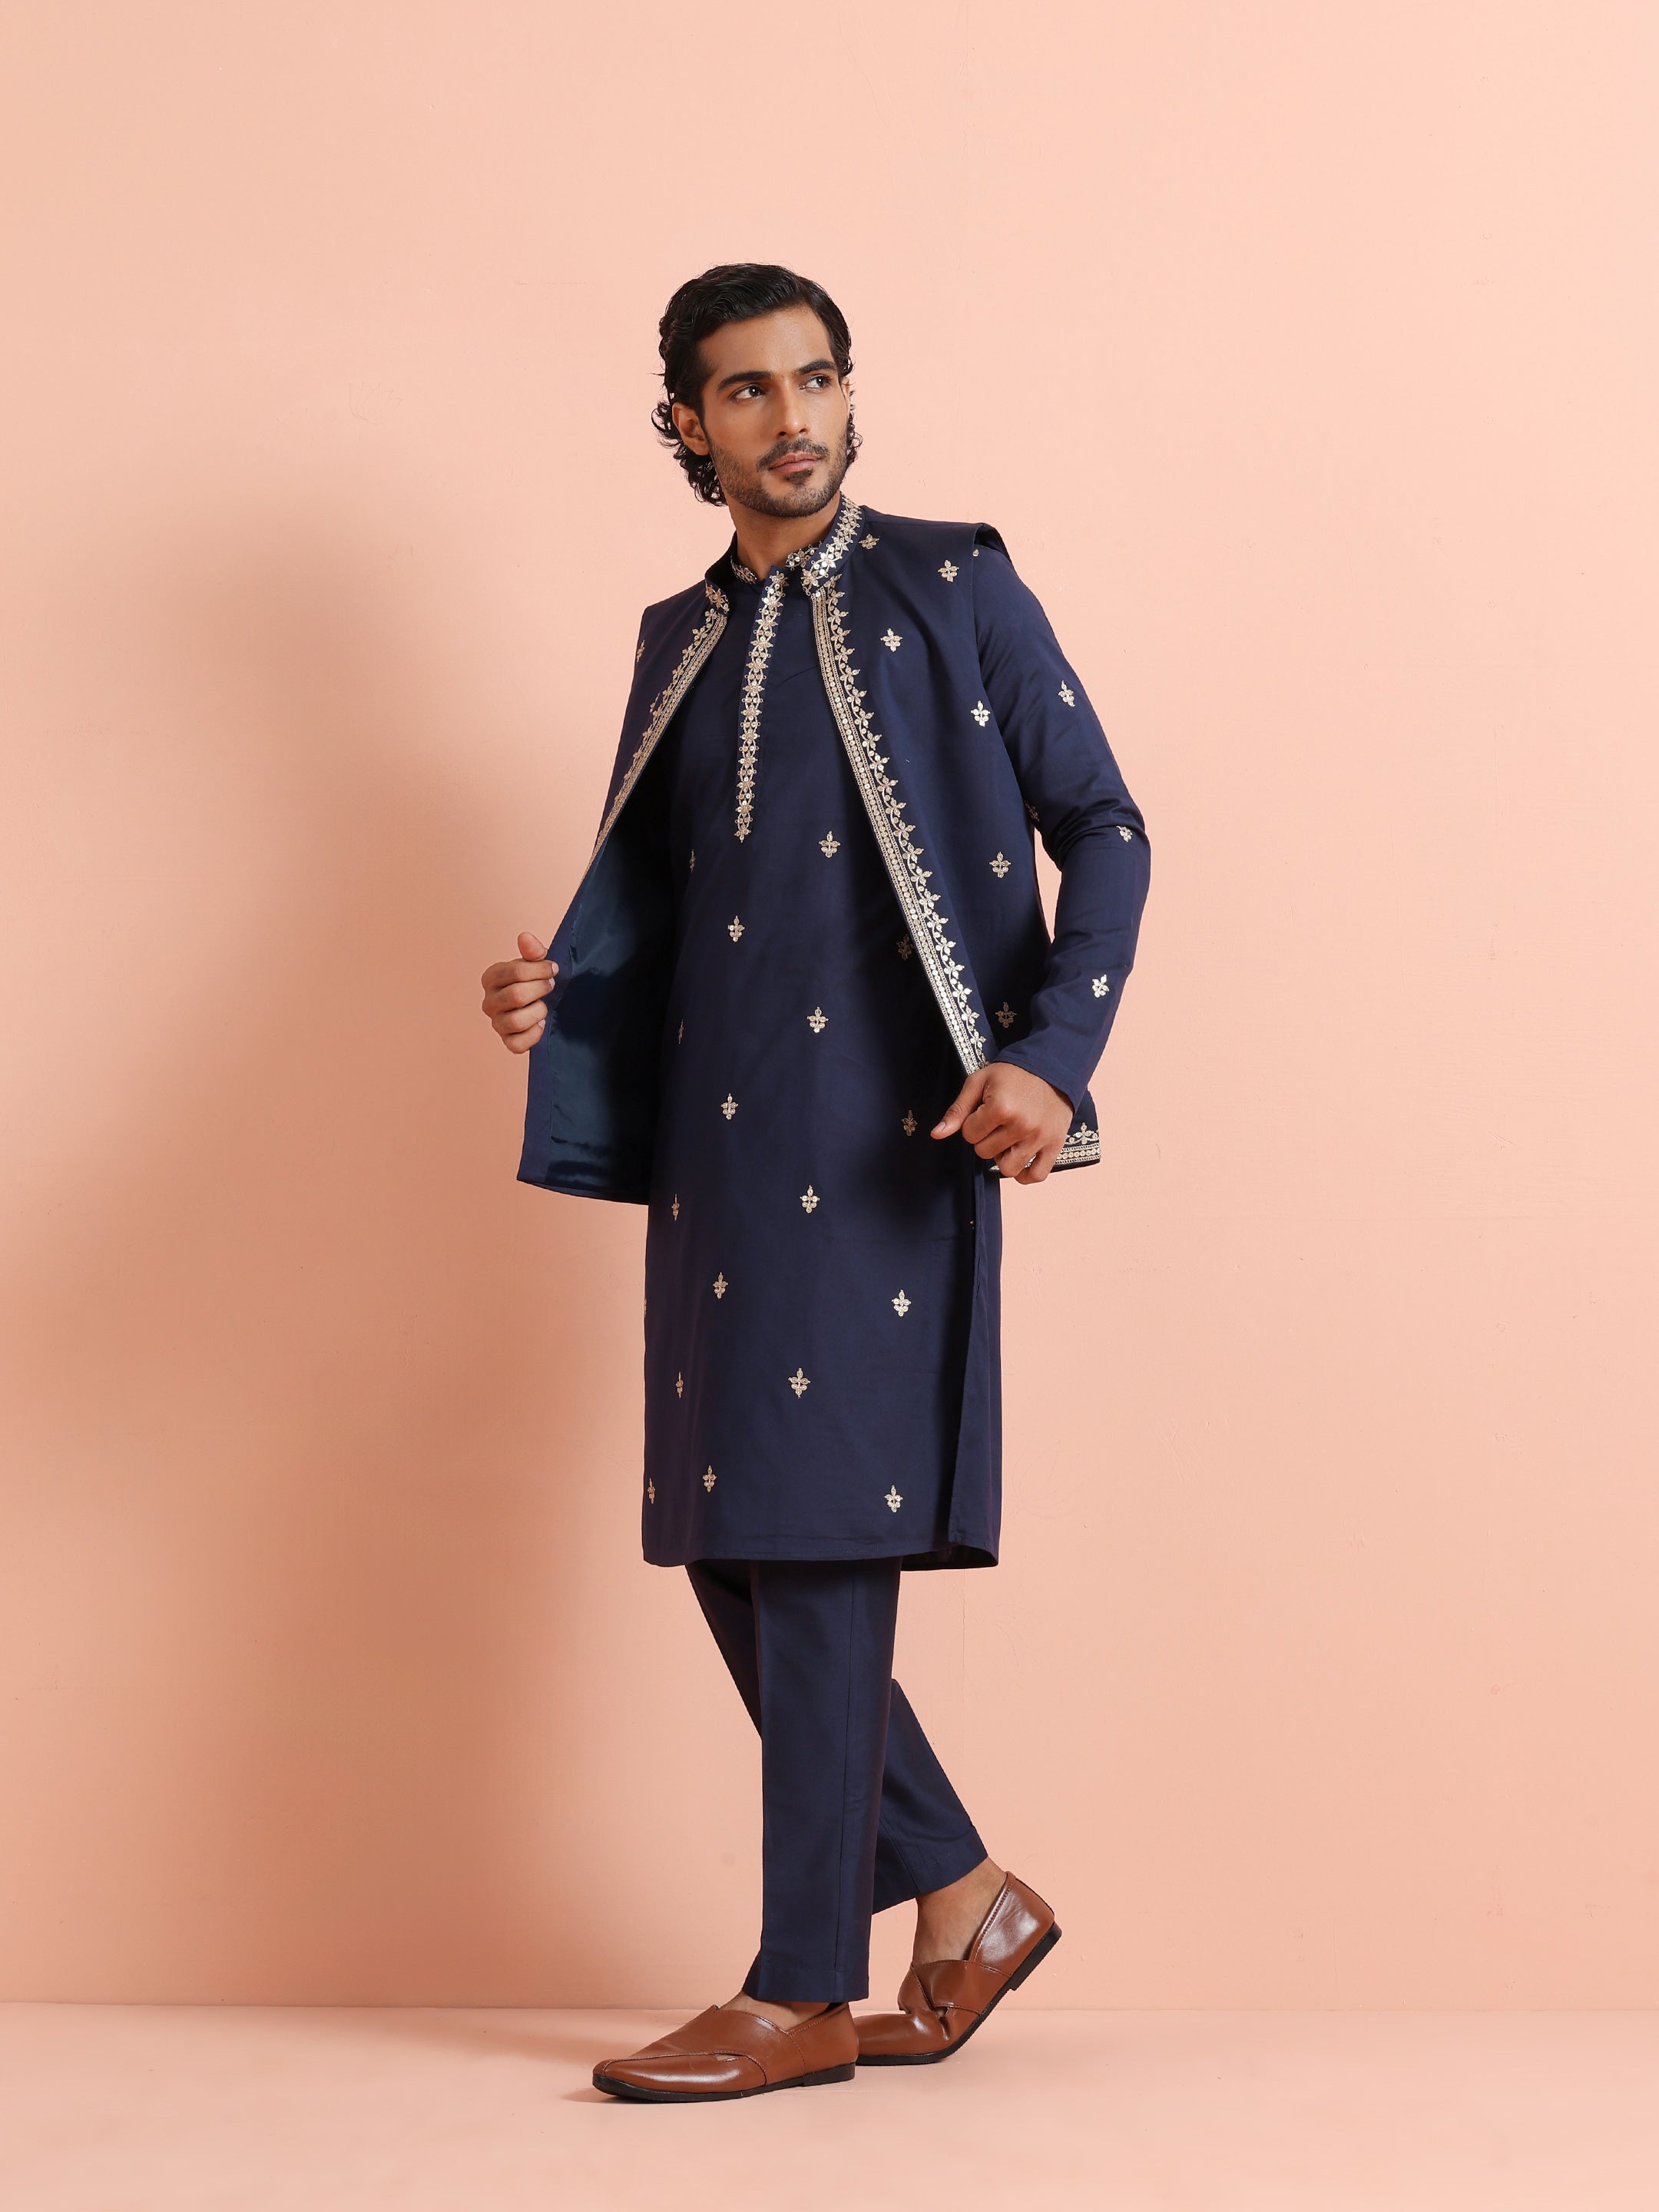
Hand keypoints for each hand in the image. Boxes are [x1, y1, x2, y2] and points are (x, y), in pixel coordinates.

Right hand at [481, 932, 557, 1053]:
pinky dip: (533, 1035)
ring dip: (538, 1012)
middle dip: (540, 990)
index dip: (540, 970)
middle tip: (550, 986)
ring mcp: (496, 1024)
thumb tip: (525, 937)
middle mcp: (488, 1002)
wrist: (538, 1004)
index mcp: (490, 978)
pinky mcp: (507, 1042)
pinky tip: (540, 1024)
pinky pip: (517, 1045)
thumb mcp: (534, 962)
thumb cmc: (533, 981)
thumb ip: (532, 951)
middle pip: (517, 996)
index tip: (553, 969)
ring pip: (516, 1021)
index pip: (515, 971)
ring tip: (544, 1005)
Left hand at [932, 1063, 1074, 1182]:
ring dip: (1002, 1157)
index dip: (973, 1123)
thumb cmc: (1012, 1074)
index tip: (984, 1111)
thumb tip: (937, 1134)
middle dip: (985, 1138)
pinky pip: (1036, 1175)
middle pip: (985, 1152)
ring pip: (1007, 1169)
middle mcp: (1022, 1125)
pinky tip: (1020, 1161)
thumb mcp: (979, 1082)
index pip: (969, 1135)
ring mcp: (1040, 1137)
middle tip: (997, 1122)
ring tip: (1008, 1139)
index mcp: (1001, 1107)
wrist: (1051, 1068)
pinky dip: (1025, 1175)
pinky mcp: (1055, 1145)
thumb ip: (957, 1110)